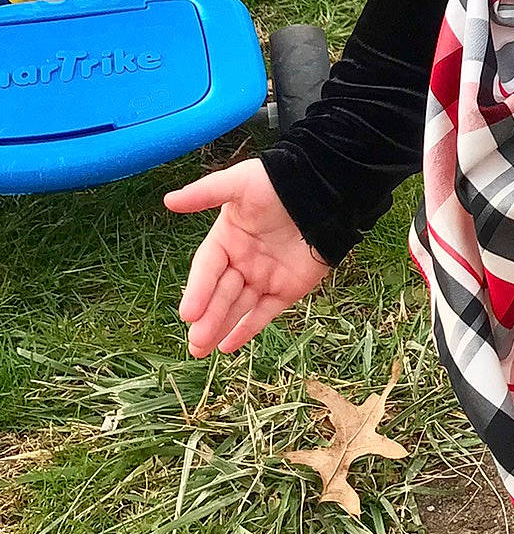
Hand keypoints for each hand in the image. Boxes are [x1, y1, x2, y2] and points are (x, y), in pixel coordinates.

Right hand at [166, 160, 332, 358]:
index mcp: (225, 240)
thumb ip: (205, 194)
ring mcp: (263, 278)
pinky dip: (247, 329)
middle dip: (208, 318)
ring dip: (220, 328)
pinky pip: (264, 313)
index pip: (206, 270)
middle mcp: (240, 262)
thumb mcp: (240, 183)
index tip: (188, 313)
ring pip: (238, 308)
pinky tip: (228, 346)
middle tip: (195, 343)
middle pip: (220, 294)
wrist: (325, 191)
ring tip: (202, 350)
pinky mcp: (287, 289)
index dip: (197, 291)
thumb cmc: (278, 183)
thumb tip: (169, 201)